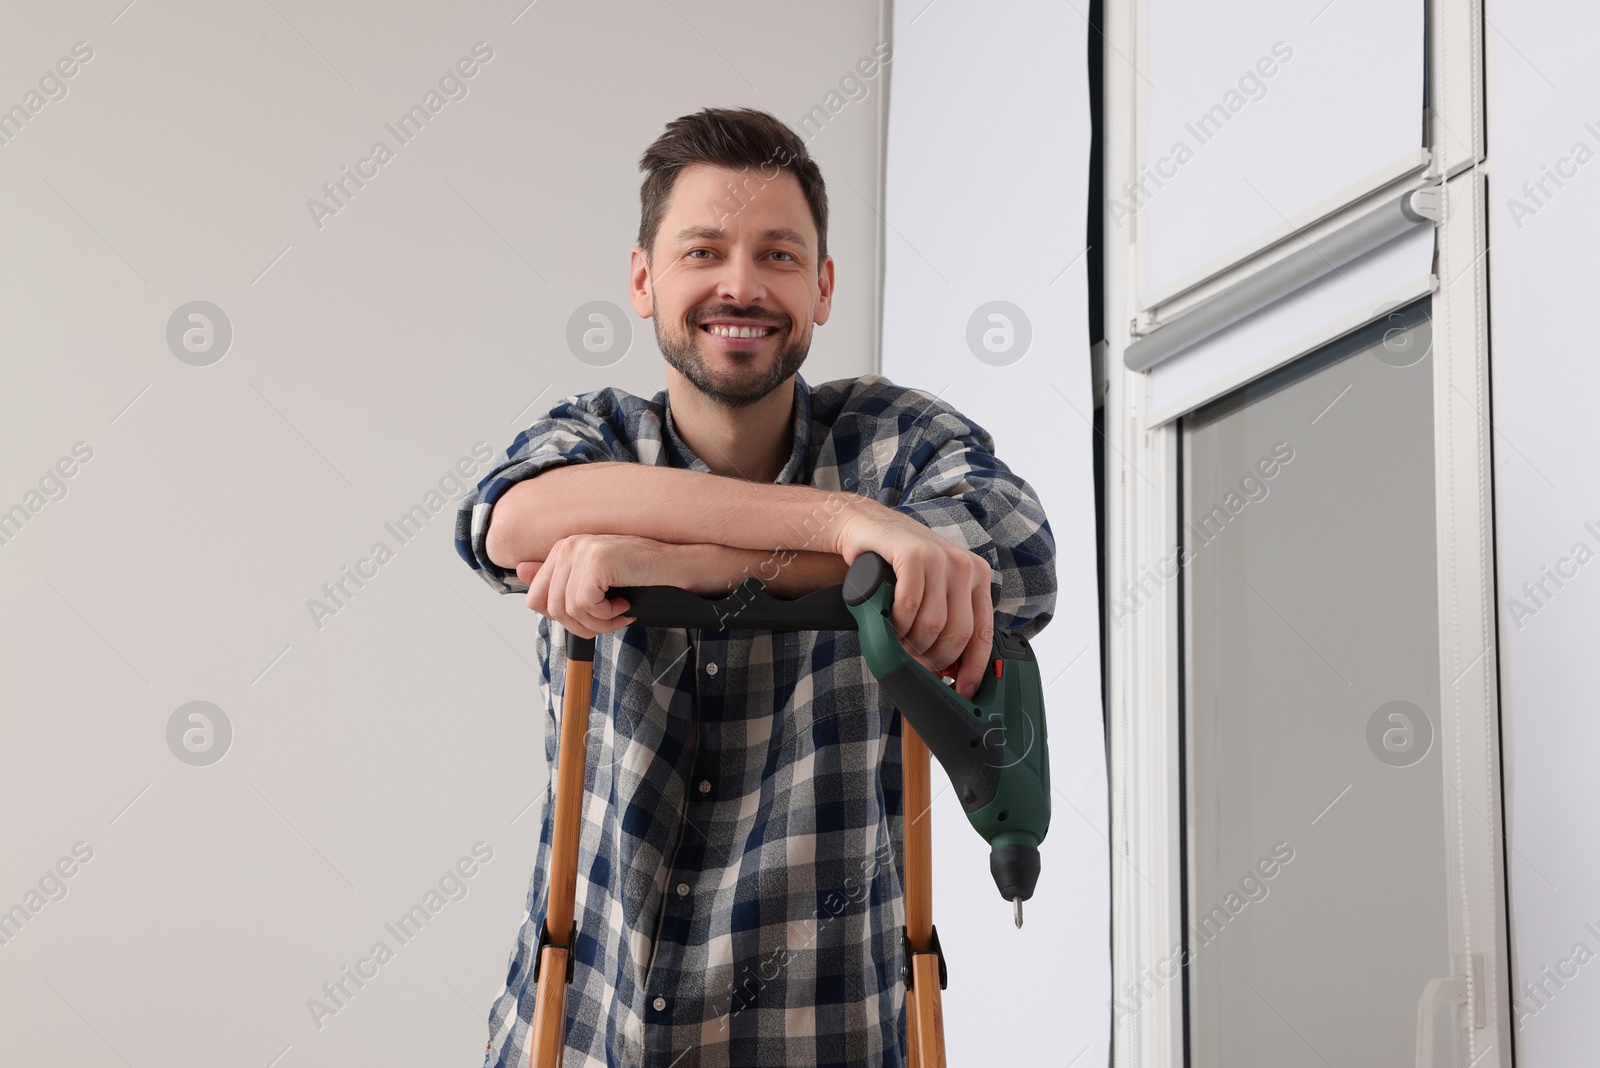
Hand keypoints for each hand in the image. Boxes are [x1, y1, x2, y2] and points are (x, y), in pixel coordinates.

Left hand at [515, 533, 672, 639]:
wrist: (678, 568)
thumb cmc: (641, 579)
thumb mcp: (596, 586)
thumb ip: (559, 582)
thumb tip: (521, 572)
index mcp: (563, 550)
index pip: (535, 599)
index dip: (563, 619)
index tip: (592, 616)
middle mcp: (568, 546)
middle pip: (548, 607)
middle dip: (579, 625)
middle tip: (607, 621)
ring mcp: (581, 550)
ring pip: (568, 610)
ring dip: (597, 623)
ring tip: (619, 614)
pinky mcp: (597, 560)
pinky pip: (585, 605)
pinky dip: (606, 616)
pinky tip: (624, 606)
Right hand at [833, 499, 994, 699]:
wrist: (870, 528)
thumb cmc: (901, 565)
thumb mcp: (936, 590)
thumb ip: (949, 620)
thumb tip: (953, 669)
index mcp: (977, 577)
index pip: (983, 632)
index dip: (973, 667)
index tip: (961, 688)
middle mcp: (965, 566)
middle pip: (957, 633)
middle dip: (934, 658)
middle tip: (916, 663)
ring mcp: (940, 557)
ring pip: (932, 623)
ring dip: (911, 641)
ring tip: (898, 639)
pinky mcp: (913, 553)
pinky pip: (909, 605)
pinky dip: (897, 621)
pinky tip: (889, 619)